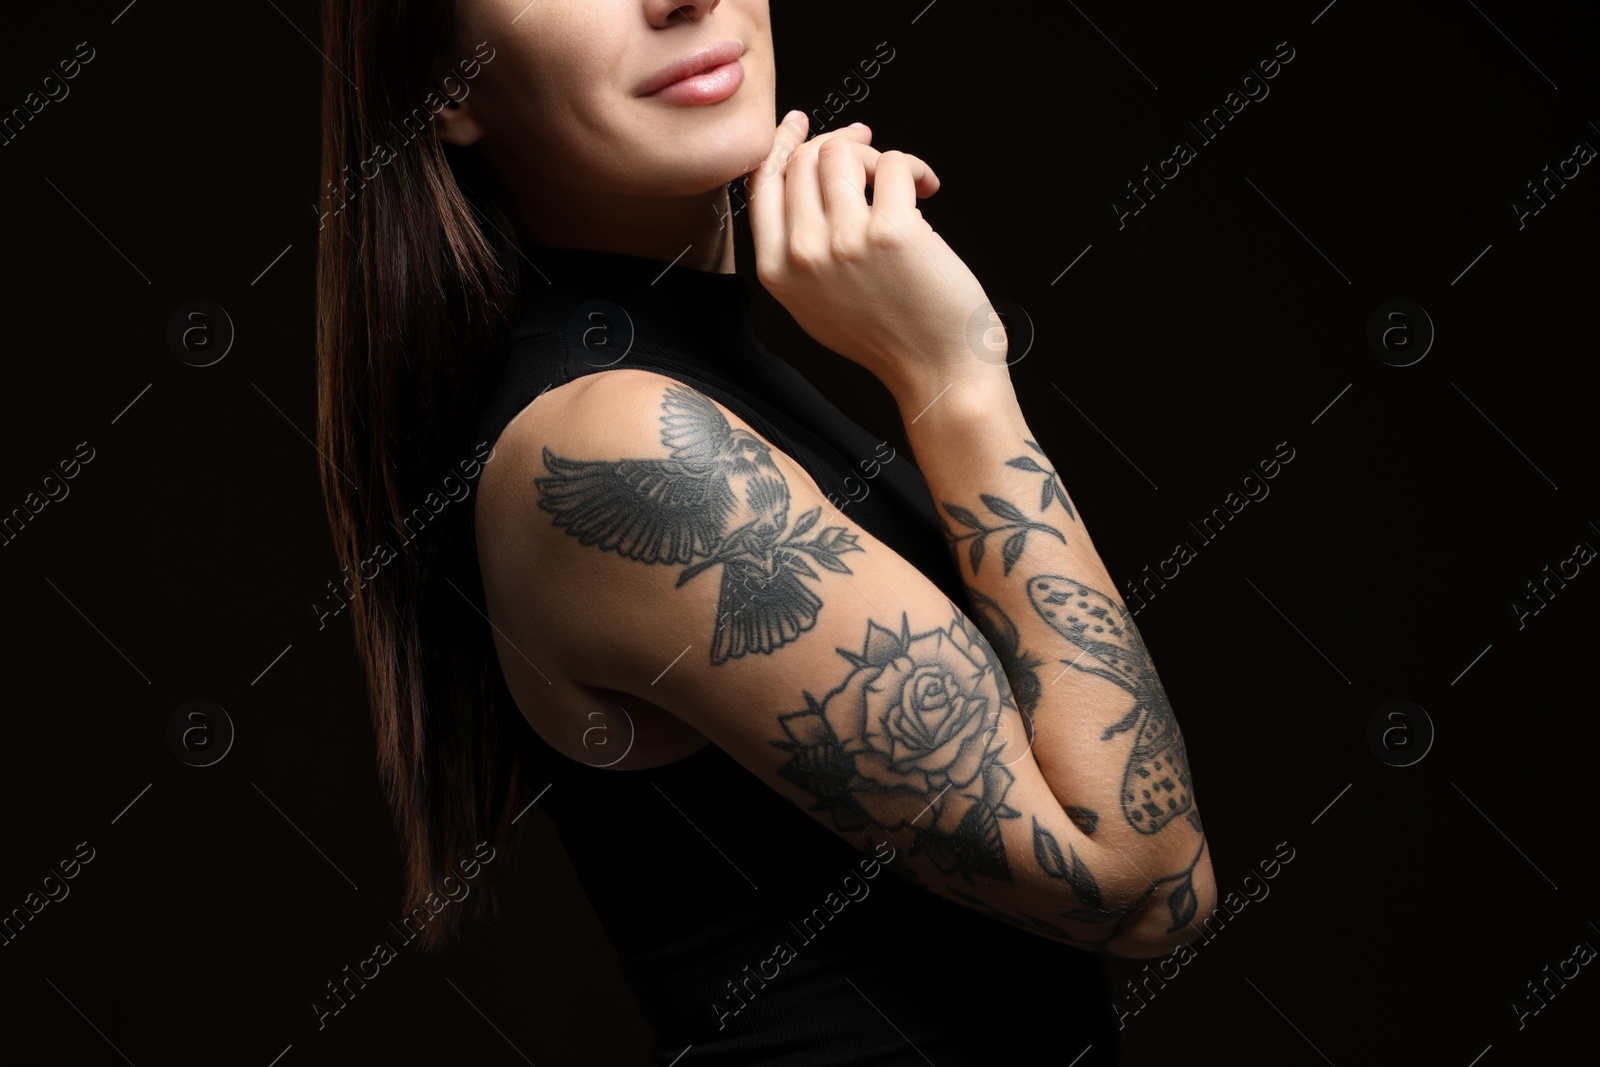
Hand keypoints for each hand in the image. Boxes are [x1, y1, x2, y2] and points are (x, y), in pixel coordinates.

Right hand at [745, 112, 1008, 409]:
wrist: (936, 371)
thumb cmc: (887, 336)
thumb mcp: (815, 301)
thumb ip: (797, 248)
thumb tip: (803, 173)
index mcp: (776, 272)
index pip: (761, 183)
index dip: (783, 145)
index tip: (802, 125)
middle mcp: (801, 255)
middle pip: (804, 159)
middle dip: (841, 145)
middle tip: (871, 155)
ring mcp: (844, 242)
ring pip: (843, 152)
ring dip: (877, 156)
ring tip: (900, 182)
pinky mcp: (891, 231)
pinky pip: (894, 164)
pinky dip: (914, 167)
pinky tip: (928, 189)